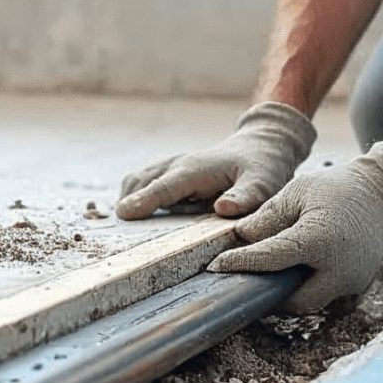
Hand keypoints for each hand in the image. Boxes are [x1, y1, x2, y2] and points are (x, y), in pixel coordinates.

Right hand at [115, 101, 317, 219]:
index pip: (165, 186)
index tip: (124, 214)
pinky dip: (135, 197)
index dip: (144, 200)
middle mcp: (178, 165)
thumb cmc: (262, 167)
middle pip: (141, 182)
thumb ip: (245, 198)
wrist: (260, 146)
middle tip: (119, 235)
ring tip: (126, 229)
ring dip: (128, 200)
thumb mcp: (262, 184)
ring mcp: (171, 167)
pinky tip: (138, 217)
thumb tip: (221, 209)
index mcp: (196, 169)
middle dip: (127, 203)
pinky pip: (143, 183)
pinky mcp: (170, 174)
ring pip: (138, 180)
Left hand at [208, 142, 382, 313]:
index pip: (270, 260)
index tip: (216, 266)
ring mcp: (351, 282)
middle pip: (291, 300)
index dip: (240, 264)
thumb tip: (241, 237)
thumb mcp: (299, 191)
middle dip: (265, 294)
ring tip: (262, 281)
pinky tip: (288, 279)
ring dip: (285, 296)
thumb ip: (268, 217)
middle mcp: (338, 269)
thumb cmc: (341, 188)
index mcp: (319, 241)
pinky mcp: (358, 286)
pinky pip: (326, 298)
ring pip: (309, 303)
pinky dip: (305, 291)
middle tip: (240, 282)